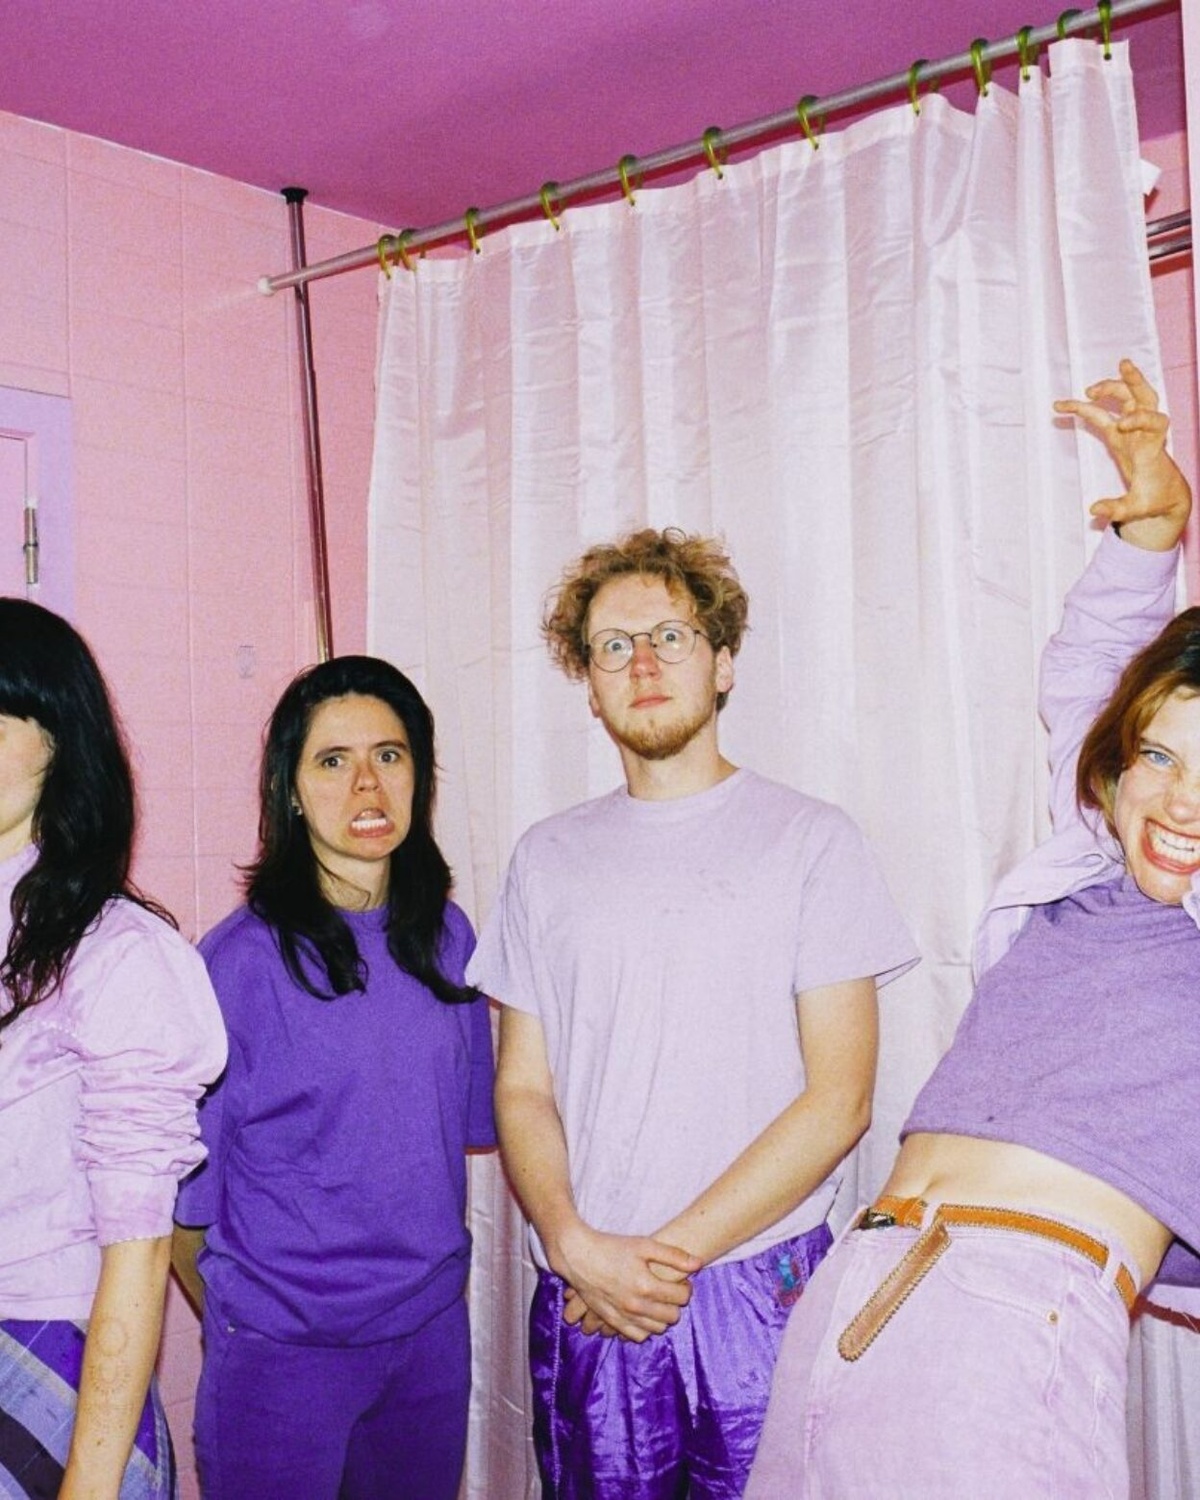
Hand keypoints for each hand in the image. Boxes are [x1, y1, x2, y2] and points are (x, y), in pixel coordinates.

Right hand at [552, 1224, 699, 1341]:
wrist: (579, 1256)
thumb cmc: (612, 1247)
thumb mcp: (644, 1245)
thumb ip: (673, 1255)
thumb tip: (698, 1264)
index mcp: (646, 1285)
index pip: (681, 1297)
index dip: (686, 1288)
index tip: (681, 1280)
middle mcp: (636, 1305)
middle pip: (672, 1316)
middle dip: (676, 1304)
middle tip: (670, 1290)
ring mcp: (623, 1316)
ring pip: (656, 1329)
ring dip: (662, 1316)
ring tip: (657, 1300)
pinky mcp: (612, 1321)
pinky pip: (637, 1336)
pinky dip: (645, 1328)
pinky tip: (644, 1313)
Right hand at [1054, 358, 1191, 550]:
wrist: (1165, 493)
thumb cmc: (1155, 499)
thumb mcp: (1137, 508)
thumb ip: (1117, 509)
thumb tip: (1092, 509)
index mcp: (1152, 447)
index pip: (1156, 422)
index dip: (1140, 418)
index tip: (1121, 425)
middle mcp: (1144, 432)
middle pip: (1145, 397)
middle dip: (1135, 380)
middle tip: (1123, 365)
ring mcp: (1131, 430)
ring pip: (1125, 399)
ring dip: (1109, 388)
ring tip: (1087, 391)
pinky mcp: (1119, 434)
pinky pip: (1101, 415)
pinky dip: (1084, 408)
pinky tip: (1063, 406)